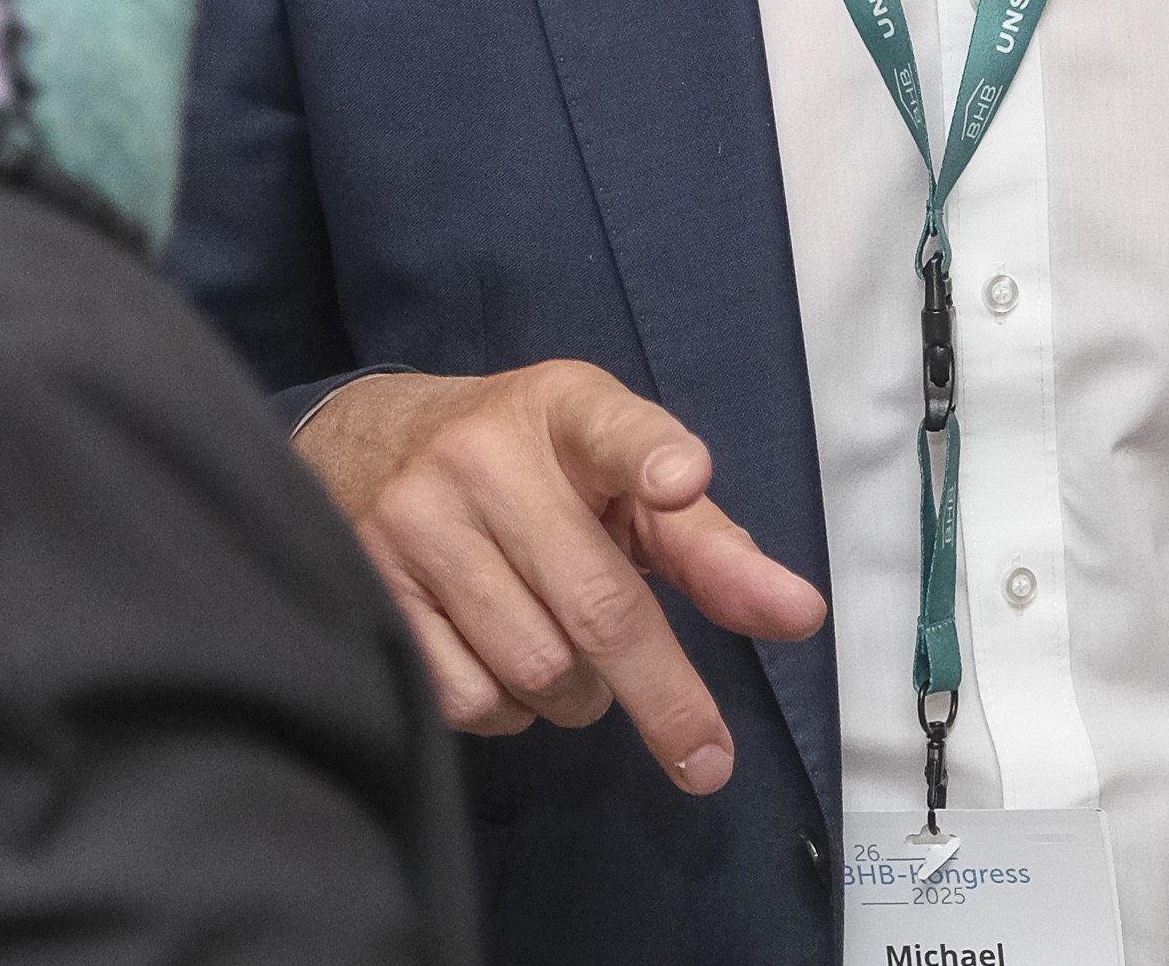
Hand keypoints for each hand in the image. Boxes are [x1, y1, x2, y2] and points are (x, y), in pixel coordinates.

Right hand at [297, 362, 827, 794]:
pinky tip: (508, 665)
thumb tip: (798, 615)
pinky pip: (471, 698)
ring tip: (573, 658)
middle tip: (707, 760)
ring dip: (579, 696)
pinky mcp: (374, 585)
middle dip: (665, 695)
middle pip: (598, 603)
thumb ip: (706, 543)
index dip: (652, 456)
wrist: (369, 447)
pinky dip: (512, 710)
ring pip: (537, 667)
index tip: (685, 480)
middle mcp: (486, 456)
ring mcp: (419, 520)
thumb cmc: (532, 469)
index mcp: (566, 410)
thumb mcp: (615, 475)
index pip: (615, 426)